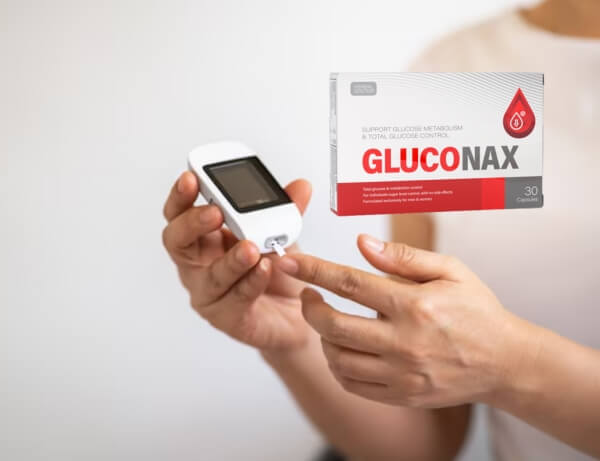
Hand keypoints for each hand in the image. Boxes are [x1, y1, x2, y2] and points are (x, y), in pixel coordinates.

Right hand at [162, 171, 312, 351]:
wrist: (298, 313)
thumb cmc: (277, 272)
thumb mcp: (281, 234)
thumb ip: (287, 210)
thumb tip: (301, 186)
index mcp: (206, 237)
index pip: (180, 213)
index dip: (181, 196)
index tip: (191, 178)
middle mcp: (200, 264)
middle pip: (177, 242)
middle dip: (193, 223)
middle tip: (216, 212)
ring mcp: (210, 293)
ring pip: (209, 276)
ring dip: (230, 259)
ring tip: (250, 247)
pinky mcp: (227, 318)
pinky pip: (236, 298)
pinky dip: (251, 282)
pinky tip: (265, 269)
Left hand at [275, 235, 536, 407]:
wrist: (505, 362)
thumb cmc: (477, 311)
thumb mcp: (451, 271)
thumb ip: (404, 258)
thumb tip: (362, 243)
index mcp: (415, 305)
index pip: (350, 283)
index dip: (314, 271)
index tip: (289, 262)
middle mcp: (405, 342)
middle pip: (333, 326)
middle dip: (310, 308)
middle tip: (308, 295)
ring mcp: (402, 374)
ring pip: (338, 359)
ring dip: (322, 337)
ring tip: (328, 321)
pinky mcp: (402, 395)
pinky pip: (352, 384)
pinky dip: (337, 366)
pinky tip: (343, 348)